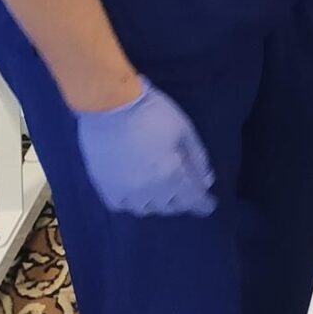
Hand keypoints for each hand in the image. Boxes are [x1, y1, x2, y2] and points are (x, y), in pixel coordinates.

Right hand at [73, 80, 215, 214]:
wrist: (110, 104)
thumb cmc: (152, 112)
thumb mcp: (184, 130)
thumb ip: (197, 158)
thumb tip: (206, 180)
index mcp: (170, 175)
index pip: (192, 199)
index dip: (202, 204)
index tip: (208, 205)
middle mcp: (147, 190)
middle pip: (170, 206)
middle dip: (182, 201)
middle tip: (185, 192)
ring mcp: (123, 190)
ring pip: (146, 208)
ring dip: (158, 204)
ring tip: (163, 193)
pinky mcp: (104, 185)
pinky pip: (121, 205)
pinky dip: (133, 203)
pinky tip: (137, 194)